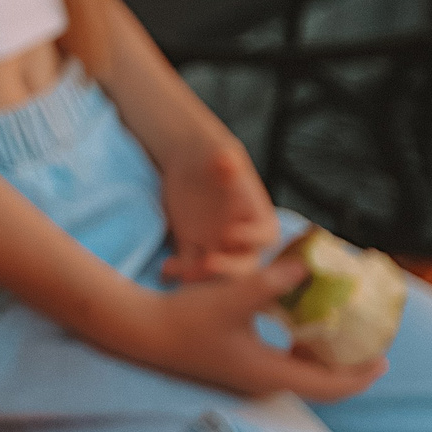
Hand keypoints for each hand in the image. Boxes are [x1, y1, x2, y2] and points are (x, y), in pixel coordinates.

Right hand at [119, 253, 386, 403]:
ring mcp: (249, 376)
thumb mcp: (233, 296)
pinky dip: (302, 350)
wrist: (144, 331)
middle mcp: (263, 381)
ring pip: (301, 375)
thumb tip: (310, 265)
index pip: (329, 386)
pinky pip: (284, 364)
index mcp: (268, 373)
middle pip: (319, 384)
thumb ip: (273, 282)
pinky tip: (301, 325)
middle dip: (348, 366)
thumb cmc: (187, 317)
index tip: (383, 358)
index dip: (360, 375)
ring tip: (343, 331)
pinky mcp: (238, 366)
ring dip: (325, 357)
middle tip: (369, 341)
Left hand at [157, 132, 281, 282]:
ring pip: (215, 272)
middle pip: (245, 264)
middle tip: (208, 263)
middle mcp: (241, 237)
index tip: (230, 233)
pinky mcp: (193, 247)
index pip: (265, 236)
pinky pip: (189, 266)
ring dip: (201, 277)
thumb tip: (228, 161)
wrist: (190, 161)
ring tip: (182, 272)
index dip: (251, 238)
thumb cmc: (213, 155)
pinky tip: (166, 268)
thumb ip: (227, 162)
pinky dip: (180, 271)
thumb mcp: (221, 154)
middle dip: (229, 269)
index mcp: (256, 216)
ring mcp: (216, 245)